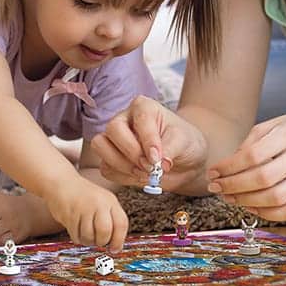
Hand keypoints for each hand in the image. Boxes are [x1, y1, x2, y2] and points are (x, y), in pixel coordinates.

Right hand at [43, 177, 127, 251]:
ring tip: (85, 233)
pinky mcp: (69, 215)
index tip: (114, 249)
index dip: (119, 240)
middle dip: (101, 242)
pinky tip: (76, 229)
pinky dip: (77, 238)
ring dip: (88, 241)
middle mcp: (98, 203)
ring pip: (89, 237)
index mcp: (110, 200)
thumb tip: (115, 245)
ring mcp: (83, 208)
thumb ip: (111, 219)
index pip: (121, 223)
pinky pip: (76, 236)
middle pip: (105, 232)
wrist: (61, 182)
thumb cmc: (84, 195)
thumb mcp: (103, 201)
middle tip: (98, 241)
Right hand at [91, 96, 208, 193]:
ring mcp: (114, 138)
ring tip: (144, 173)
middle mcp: (124, 119)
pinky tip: (138, 177)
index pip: (140, 119)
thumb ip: (170, 150)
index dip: (148, 140)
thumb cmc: (184, 143)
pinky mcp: (110, 158)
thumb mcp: (184, 142)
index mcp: (143, 107)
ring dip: (121, 165)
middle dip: (131, 152)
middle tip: (150, 168)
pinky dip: (120, 176)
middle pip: (113, 129)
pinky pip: (105, 167)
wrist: (184, 161)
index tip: (157, 158)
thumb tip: (158, 164)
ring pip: (101, 146)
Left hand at [207, 113, 285, 220]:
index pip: (253, 154)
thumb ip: (251, 141)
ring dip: (246, 201)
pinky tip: (251, 206)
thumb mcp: (273, 125)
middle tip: (216, 187)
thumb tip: (228, 165)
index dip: (228, 166)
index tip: (213, 171)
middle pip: (263, 178)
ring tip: (229, 197)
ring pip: (276, 198)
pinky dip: (267, 213)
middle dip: (233, 186)